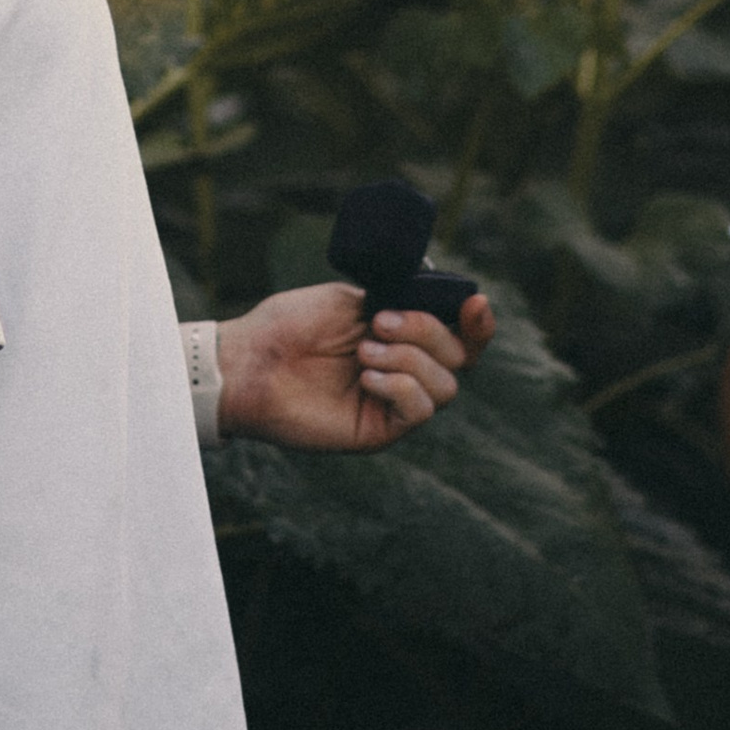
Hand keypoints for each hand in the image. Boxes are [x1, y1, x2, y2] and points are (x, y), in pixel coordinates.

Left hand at [216, 279, 496, 451]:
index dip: (479, 323)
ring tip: (364, 350)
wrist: (251, 361)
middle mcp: (405, 370)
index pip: (461, 336)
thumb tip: (440, 301)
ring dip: (410, 358)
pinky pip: (419, 411)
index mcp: (403, 336)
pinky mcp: (379, 430)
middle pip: (460, 358)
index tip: (475, 302)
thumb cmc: (291, 326)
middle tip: (380, 321)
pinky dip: (401, 386)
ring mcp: (393, 402)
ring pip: (445, 386)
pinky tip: (367, 376)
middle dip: (428, 331)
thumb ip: (398, 299)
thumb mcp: (352, 299)